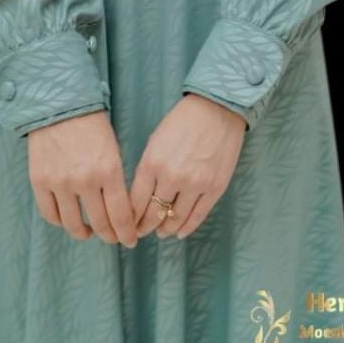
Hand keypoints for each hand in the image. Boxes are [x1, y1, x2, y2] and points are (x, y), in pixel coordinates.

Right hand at [28, 110, 137, 246]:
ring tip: (90, 232)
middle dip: (111, 236)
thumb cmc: (91, 126)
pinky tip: (69, 220)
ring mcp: (60, 183)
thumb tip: (121, 212)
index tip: (130, 240)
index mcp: (109, 171)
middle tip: (114, 239)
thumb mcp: (113, 150)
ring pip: (74, 225)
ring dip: (85, 233)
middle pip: (100, 224)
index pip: (121, 215)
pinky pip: (50, 214)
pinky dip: (61, 222)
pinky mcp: (39, 181)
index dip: (127, 233)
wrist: (59, 105)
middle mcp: (85, 180)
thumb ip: (116, 181)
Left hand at [130, 93, 246, 240]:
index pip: (136, 202)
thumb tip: (140, 198)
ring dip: (165, 229)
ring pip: (175, 218)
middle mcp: (172, 177)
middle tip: (141, 232)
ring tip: (160, 232)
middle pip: (154, 213)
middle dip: (145, 227)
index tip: (127, 223)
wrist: (216, 110)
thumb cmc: (182, 122)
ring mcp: (195, 184)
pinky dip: (186, 227)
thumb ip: (147, 169)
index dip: (130, 217)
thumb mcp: (155, 142)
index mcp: (152, 163)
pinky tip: (179, 232)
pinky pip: (198, 216)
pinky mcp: (215, 187)